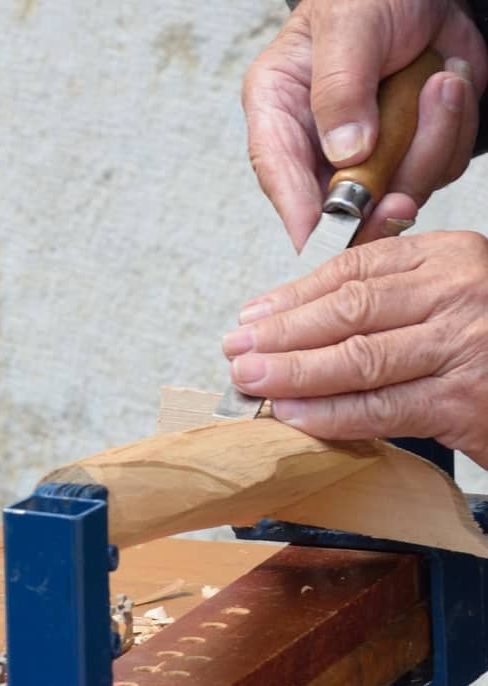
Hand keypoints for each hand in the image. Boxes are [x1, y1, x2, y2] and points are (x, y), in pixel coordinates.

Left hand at [221, 231, 487, 465]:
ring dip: (295, 373)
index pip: (356, 270)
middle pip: (350, 309)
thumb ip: (396, 295)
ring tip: (253, 381)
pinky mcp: (461, 401)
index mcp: (450, 257)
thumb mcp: (452, 302)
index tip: (253, 314)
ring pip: (358, 357)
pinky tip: (294, 415)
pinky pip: (380, 408)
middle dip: (283, 332)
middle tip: (237, 349)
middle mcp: (457, 292)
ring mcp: (461, 345)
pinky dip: (330, 414)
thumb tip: (308, 308)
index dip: (295, 295)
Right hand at [244, 0, 486, 247]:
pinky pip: (438, 171)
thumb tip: (345, 152)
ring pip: (399, 193)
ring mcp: (369, 156)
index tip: (324, 237)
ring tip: (440, 82)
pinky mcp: (410, 153)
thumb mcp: (348, 24)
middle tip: (400, 197)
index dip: (299, 213)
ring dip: (431, 142)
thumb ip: (340, 87)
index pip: (279, 173)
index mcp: (281, 112)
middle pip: (342, 206)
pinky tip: (448, 83)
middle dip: (380, 199)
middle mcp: (320, 146)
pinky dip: (453, 130)